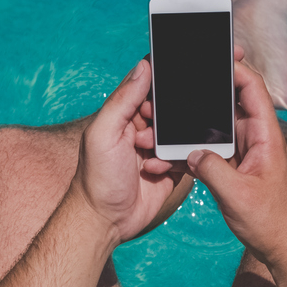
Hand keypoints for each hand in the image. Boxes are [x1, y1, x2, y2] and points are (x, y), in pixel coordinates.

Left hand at [71, 58, 180, 242]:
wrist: (106, 221)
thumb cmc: (96, 177)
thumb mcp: (104, 133)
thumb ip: (123, 99)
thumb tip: (145, 65)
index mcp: (125, 110)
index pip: (151, 81)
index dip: (167, 73)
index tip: (183, 73)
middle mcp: (144, 124)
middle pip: (173, 105)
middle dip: (172, 116)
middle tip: (151, 136)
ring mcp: (159, 145)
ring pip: (184, 130)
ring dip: (170, 144)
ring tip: (147, 158)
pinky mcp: (173, 166)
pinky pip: (189, 154)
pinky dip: (178, 161)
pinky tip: (155, 171)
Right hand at [184, 59, 286, 264]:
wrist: (282, 246)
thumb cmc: (271, 221)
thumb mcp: (238, 196)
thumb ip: (212, 169)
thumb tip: (189, 152)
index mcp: (266, 136)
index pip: (252, 88)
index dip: (234, 67)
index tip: (212, 56)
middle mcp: (256, 137)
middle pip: (230, 101)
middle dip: (206, 90)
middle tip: (180, 79)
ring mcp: (245, 150)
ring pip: (216, 125)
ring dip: (194, 123)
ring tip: (168, 119)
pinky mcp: (234, 165)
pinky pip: (211, 147)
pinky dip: (193, 146)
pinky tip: (171, 151)